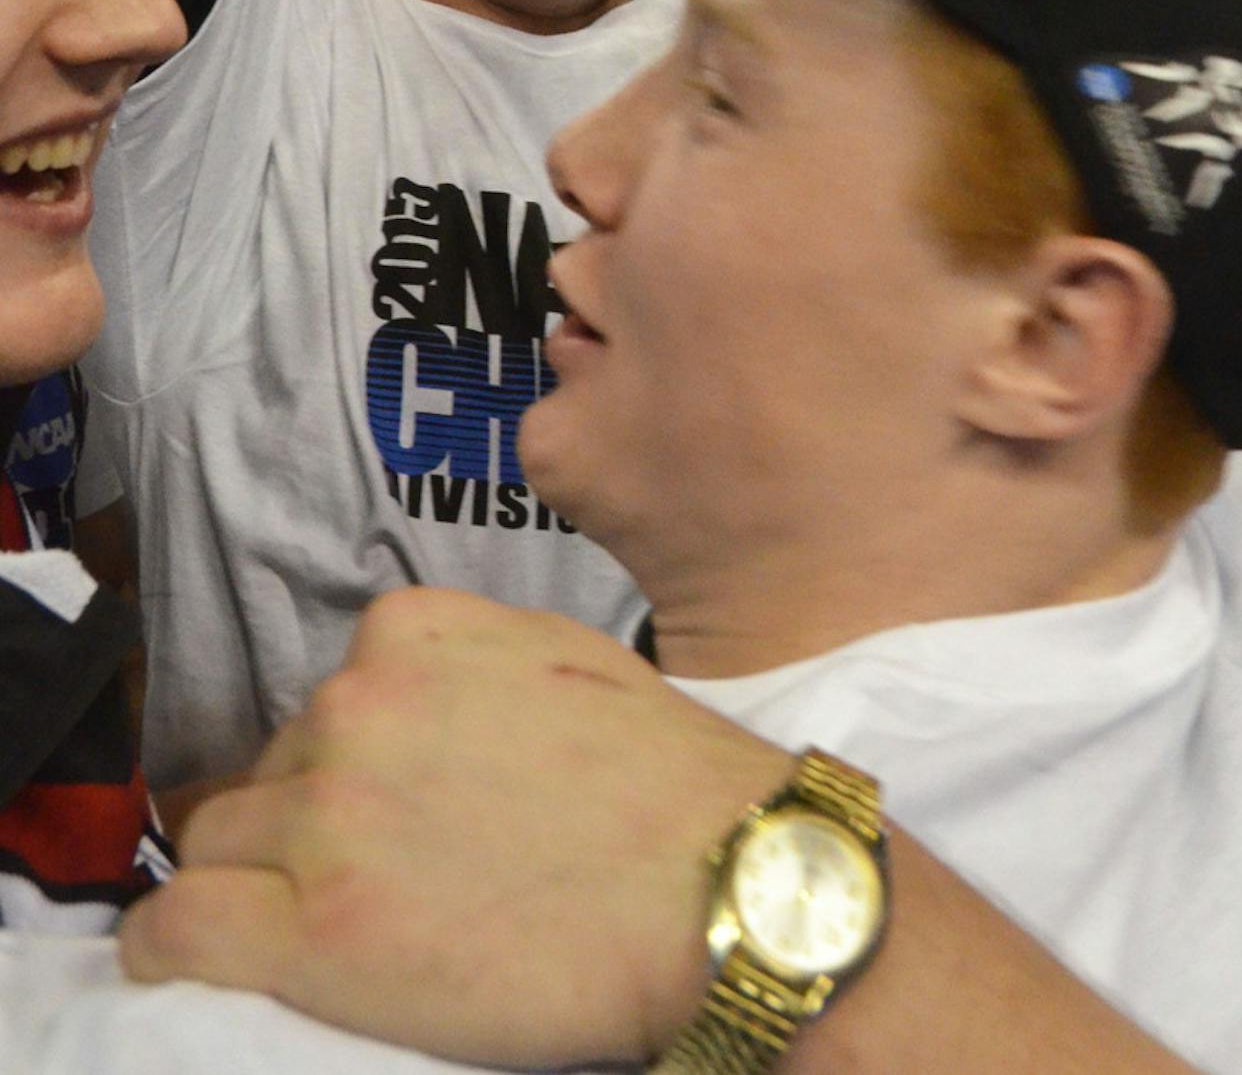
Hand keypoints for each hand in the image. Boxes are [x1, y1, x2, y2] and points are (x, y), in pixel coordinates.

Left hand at [121, 588, 787, 1065]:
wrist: (719, 886)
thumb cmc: (664, 785)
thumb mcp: (558, 658)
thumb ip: (459, 665)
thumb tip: (398, 703)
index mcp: (411, 634)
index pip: (326, 699)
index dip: (349, 766)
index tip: (384, 812)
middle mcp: (354, 709)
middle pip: (270, 774)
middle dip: (305, 826)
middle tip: (381, 884)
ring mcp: (327, 818)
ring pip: (216, 846)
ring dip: (253, 887)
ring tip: (322, 933)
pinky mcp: (310, 932)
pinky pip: (173, 928)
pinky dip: (167, 948)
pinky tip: (188, 962)